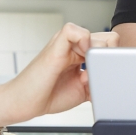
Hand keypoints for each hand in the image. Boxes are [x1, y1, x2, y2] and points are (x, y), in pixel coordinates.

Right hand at [0, 25, 116, 132]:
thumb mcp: (82, 90)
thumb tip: (112, 76)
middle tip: (96, 76)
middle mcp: (73, 46)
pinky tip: (81, 61)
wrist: (22, 103)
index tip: (106, 77)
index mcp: (80, 54)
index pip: (108, 47)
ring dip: (98, 56)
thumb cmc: (47, 96)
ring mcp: (64, 45)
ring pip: (97, 35)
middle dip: (108, 59)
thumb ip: (97, 80)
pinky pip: (75, 31)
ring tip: (86, 75)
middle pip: (107, 40)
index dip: (112, 61)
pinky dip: (85, 44)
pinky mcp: (55, 45)